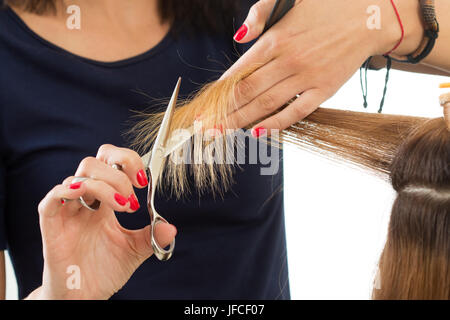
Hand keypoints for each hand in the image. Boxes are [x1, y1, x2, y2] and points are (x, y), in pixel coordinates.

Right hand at [28, 144, 176, 299]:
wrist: (84, 295)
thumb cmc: (104, 270)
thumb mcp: (134, 250)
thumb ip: (152, 237)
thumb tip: (171, 228)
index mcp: (104, 201)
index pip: (110, 163)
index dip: (127, 161)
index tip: (143, 180)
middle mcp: (86, 200)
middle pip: (95, 162)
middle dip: (118, 172)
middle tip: (133, 196)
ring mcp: (68, 210)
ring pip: (80, 175)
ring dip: (106, 185)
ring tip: (123, 206)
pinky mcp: (52, 224)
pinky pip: (52, 198)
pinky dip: (68, 190)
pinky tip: (87, 199)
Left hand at [223, 0, 422, 133]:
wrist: (368, 17)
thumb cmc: (324, 7)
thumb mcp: (288, 0)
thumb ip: (259, 16)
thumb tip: (237, 37)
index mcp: (275, 40)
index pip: (239, 72)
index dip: (218, 92)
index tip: (203, 107)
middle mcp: (288, 60)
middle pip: (247, 93)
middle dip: (222, 113)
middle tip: (204, 129)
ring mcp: (307, 77)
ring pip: (266, 104)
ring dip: (241, 121)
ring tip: (221, 133)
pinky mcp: (325, 90)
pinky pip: (296, 111)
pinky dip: (276, 123)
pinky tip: (257, 133)